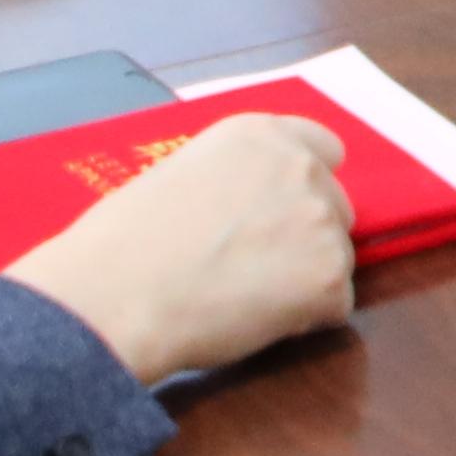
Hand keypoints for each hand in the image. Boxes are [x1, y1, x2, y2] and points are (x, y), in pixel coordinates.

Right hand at [13, 115, 358, 383]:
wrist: (117, 293)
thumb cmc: (126, 241)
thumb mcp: (182, 173)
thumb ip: (234, 179)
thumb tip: (251, 208)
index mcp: (259, 135)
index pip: (325, 148)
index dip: (307, 186)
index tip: (285, 213)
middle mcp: (299, 167)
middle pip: (335, 207)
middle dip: (306, 237)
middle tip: (252, 267)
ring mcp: (320, 220)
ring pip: (337, 258)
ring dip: (306, 280)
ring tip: (243, 296)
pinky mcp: (328, 276)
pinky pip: (334, 305)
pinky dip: (305, 320)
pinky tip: (254, 319)